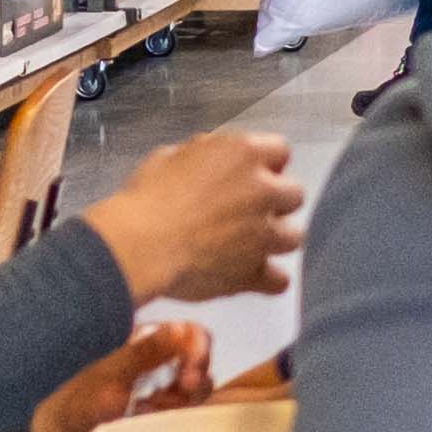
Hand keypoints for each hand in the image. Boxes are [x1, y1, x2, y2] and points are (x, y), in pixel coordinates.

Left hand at [29, 319, 213, 431]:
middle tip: (185, 388)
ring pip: (199, 396)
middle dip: (196, 376)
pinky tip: (161, 431)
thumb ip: (147, 353)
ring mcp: (166, 403)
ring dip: (186, 403)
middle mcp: (162, 373)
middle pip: (201, 366)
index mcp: (147, 350)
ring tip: (159, 413)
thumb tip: (182, 327)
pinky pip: (190, 424)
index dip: (199, 346)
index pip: (190, 336)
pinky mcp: (166, 430)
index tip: (192, 363)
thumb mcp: (112, 376)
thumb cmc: (79, 406)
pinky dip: (182, 425)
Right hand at [81, 129, 302, 303]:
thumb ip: (204, 156)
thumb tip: (208, 159)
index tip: (252, 173)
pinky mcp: (252, 272)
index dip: (266, 163)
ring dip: (275, 238)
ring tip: (249, 243)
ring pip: (293, 237)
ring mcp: (263, 235)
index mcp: (244, 155)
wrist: (138, 244)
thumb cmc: (146, 198)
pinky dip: (268, 279)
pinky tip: (253, 276)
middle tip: (247, 209)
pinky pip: (279, 280)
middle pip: (293, 194)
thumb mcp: (170, 156)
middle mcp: (263, 192)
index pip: (280, 150)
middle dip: (274, 201)